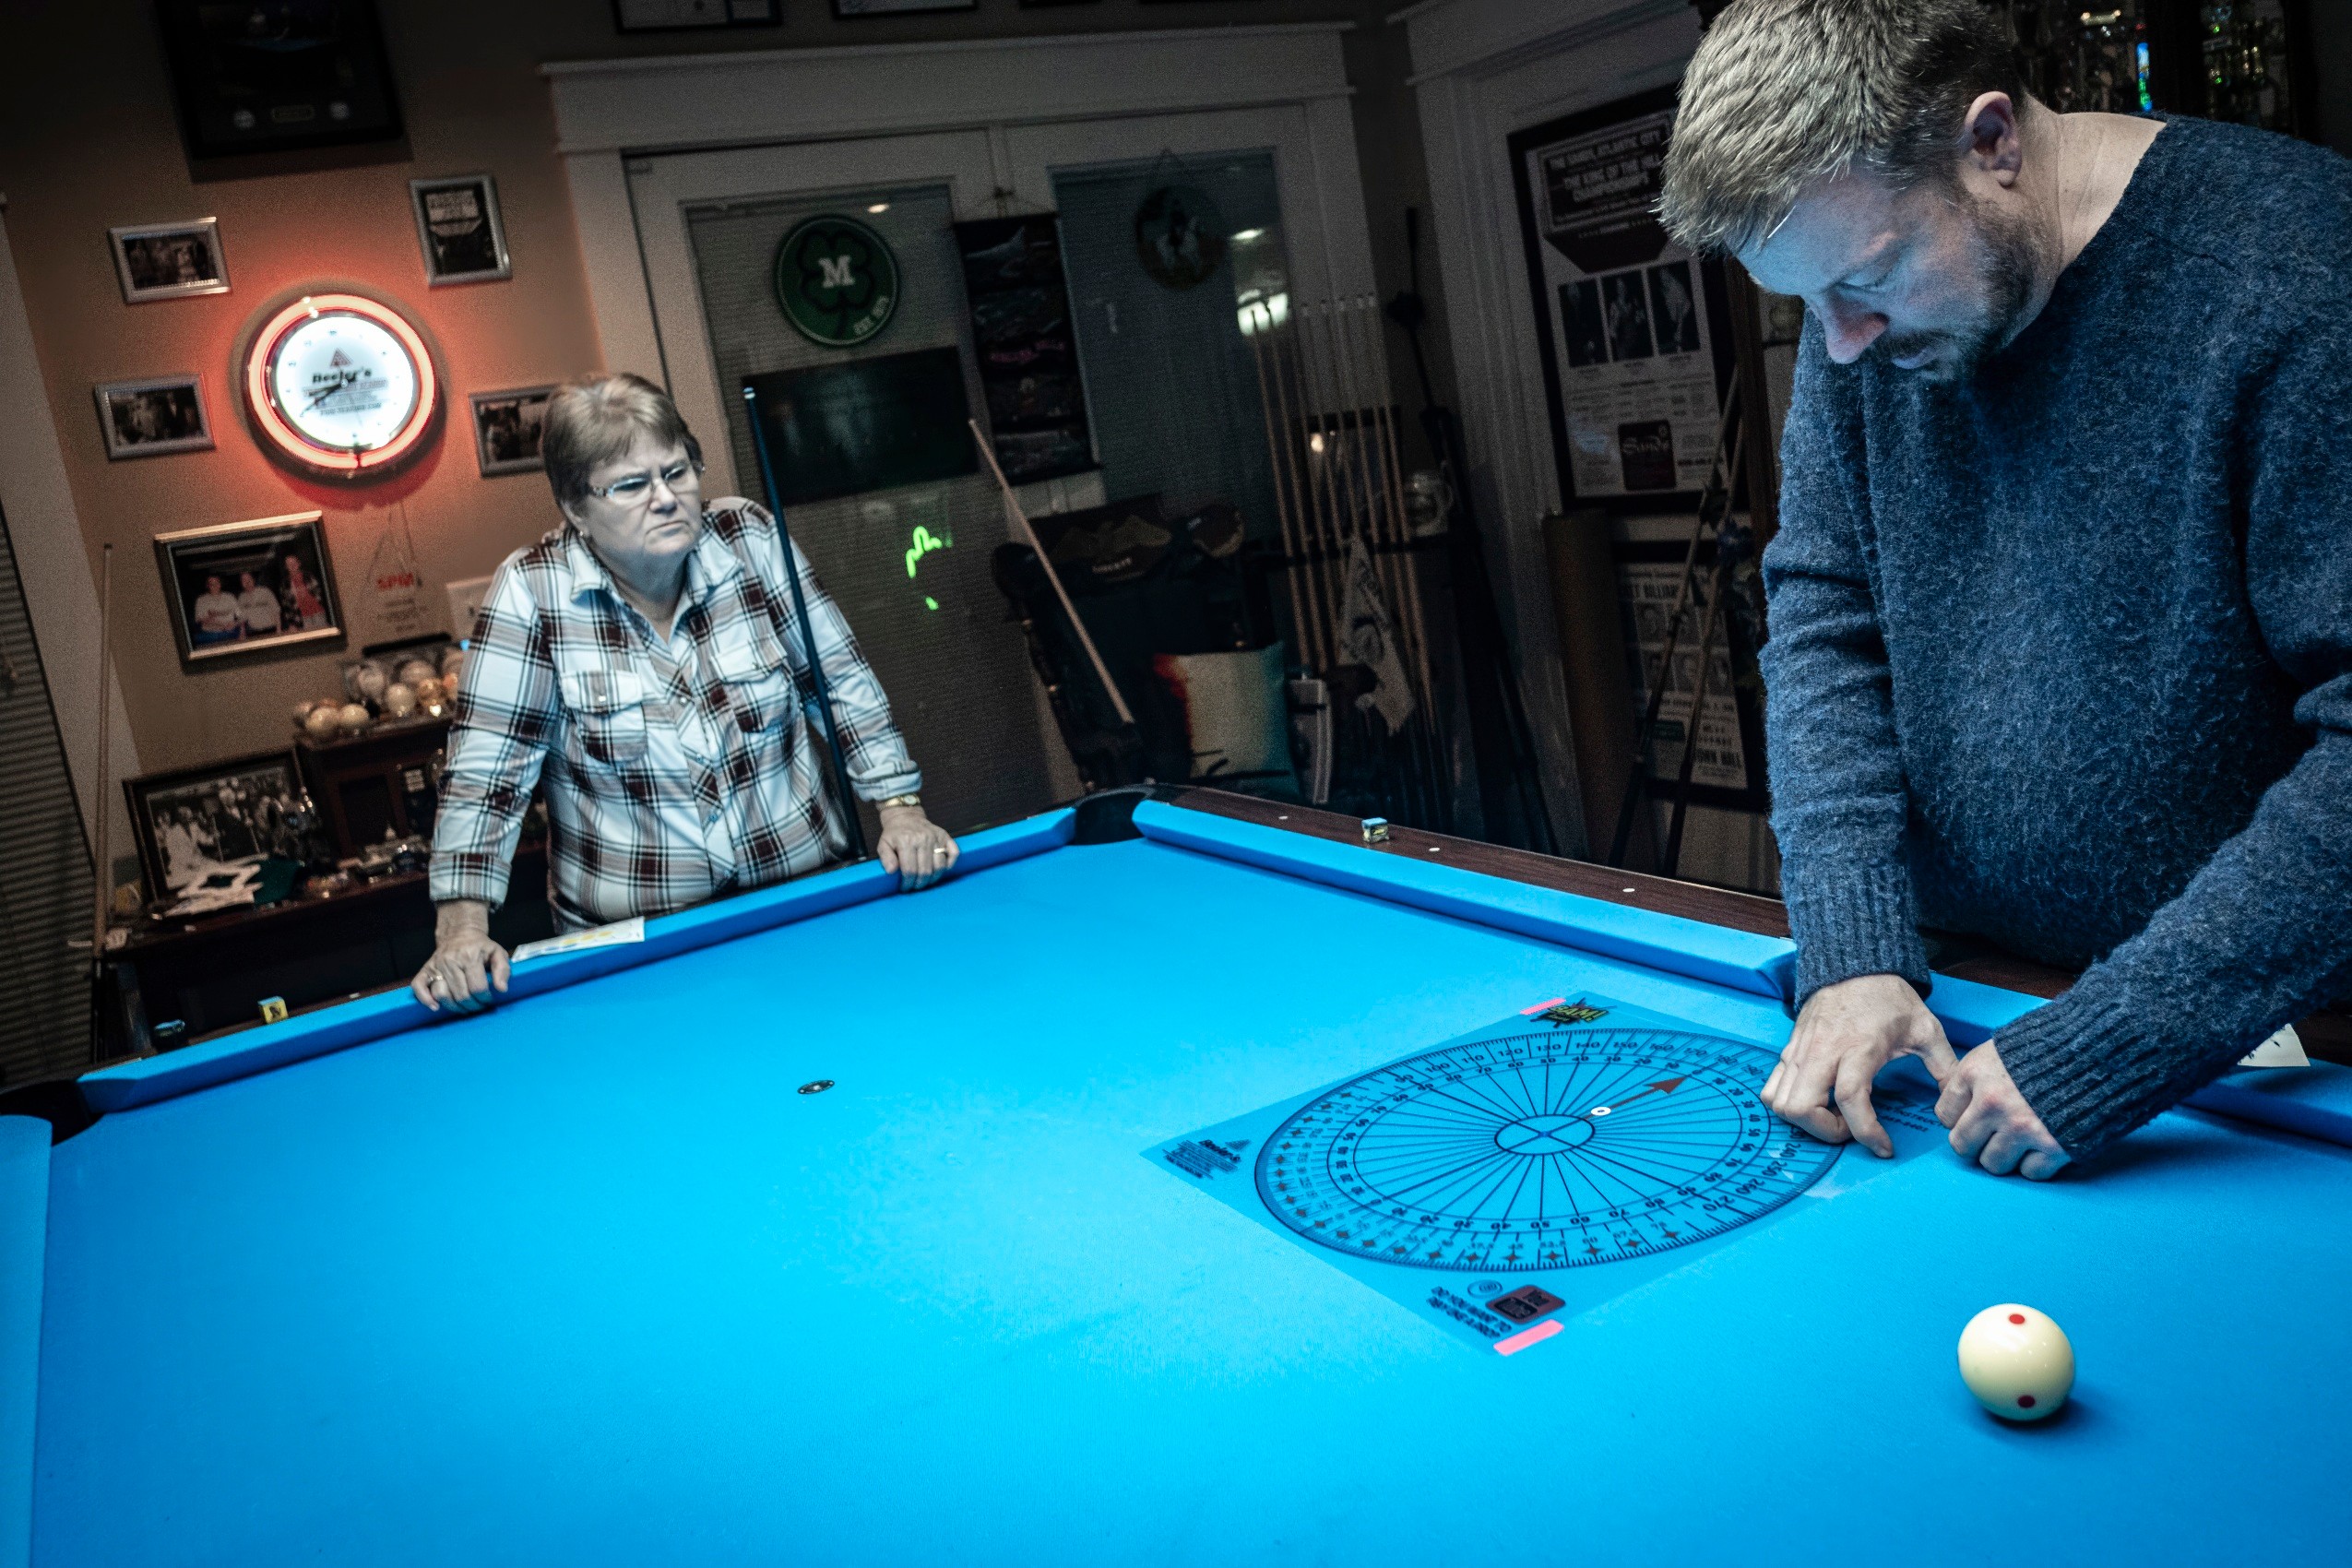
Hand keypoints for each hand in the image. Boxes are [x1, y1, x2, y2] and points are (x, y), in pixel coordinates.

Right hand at [411, 899, 510, 1013]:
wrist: (459, 933)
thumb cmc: (480, 946)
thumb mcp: (498, 953)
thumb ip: (503, 970)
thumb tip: (502, 989)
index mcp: (470, 957)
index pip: (477, 988)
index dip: (485, 998)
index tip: (487, 999)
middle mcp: (451, 961)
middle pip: (461, 995)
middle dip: (472, 1005)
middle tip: (478, 1005)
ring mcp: (436, 965)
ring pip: (442, 994)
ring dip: (454, 1006)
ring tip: (464, 1007)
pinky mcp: (426, 969)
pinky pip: (418, 986)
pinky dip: (425, 999)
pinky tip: (435, 1007)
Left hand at [876, 803, 958, 890]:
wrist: (906, 816)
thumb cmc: (894, 833)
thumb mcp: (883, 844)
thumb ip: (886, 858)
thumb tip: (891, 871)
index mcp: (906, 841)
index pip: (910, 870)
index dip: (908, 883)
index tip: (905, 887)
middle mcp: (923, 839)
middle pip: (925, 871)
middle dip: (920, 883)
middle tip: (916, 886)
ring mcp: (936, 838)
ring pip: (940, 866)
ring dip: (933, 878)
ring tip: (926, 881)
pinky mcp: (945, 836)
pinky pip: (954, 853)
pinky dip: (950, 864)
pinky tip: (942, 869)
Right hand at [1763, 972, 1956, 1157]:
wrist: (1852, 965)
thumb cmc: (1888, 998)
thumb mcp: (1926, 1028)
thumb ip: (1944, 1067)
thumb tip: (1952, 1104)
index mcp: (1859, 1047)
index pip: (1850, 1099)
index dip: (1866, 1132)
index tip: (1884, 1147)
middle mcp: (1823, 1051)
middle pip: (1801, 1108)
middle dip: (1826, 1132)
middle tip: (1850, 1128)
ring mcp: (1800, 1051)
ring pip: (1780, 1102)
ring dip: (1805, 1120)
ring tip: (1833, 1114)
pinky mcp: (1788, 1050)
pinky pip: (1772, 1089)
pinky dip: (1789, 1104)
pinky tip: (1816, 1100)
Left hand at [1937, 1040, 2070, 1178]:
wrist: (2102, 1049)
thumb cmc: (2049, 1048)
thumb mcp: (1998, 1050)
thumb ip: (1974, 1078)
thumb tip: (1957, 1105)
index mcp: (1975, 1074)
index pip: (1944, 1115)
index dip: (1959, 1117)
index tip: (1972, 1116)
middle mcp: (1993, 1103)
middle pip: (1963, 1145)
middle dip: (1976, 1142)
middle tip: (1993, 1133)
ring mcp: (2022, 1127)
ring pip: (1993, 1164)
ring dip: (2006, 1155)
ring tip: (2020, 1138)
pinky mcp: (2053, 1146)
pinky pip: (2030, 1172)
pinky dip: (2036, 1163)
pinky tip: (2043, 1143)